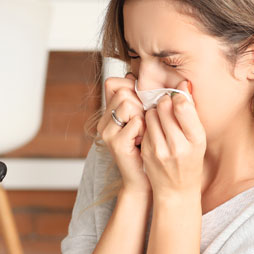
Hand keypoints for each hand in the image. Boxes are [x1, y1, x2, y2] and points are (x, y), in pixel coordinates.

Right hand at [97, 72, 148, 193]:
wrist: (145, 179)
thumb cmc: (149, 148)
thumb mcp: (145, 119)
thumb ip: (143, 98)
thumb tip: (142, 73)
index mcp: (109, 113)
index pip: (113, 83)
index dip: (131, 87)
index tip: (142, 103)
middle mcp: (104, 121)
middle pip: (123, 91)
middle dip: (141, 104)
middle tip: (145, 123)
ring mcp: (107, 132)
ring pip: (128, 103)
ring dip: (143, 116)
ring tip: (144, 132)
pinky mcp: (116, 143)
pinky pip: (136, 121)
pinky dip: (145, 129)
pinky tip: (144, 141)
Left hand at [140, 81, 205, 200]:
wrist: (176, 190)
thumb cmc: (190, 161)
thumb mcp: (198, 139)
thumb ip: (191, 113)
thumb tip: (183, 85)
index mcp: (196, 140)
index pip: (182, 106)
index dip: (178, 96)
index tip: (178, 97)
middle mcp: (178, 146)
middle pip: (164, 107)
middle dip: (165, 102)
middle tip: (168, 106)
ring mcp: (159, 150)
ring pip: (151, 114)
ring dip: (156, 112)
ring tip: (162, 119)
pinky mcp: (146, 151)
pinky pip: (144, 125)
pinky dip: (149, 123)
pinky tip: (155, 131)